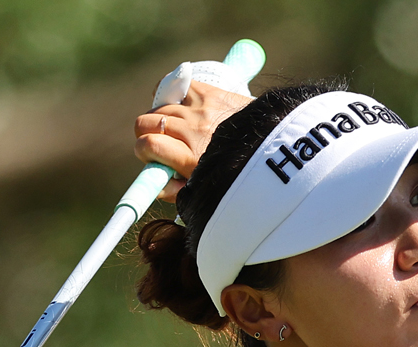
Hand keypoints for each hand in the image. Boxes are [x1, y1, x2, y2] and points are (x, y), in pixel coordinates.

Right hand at [133, 81, 252, 202]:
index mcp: (192, 160)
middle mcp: (195, 131)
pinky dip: (171, 93)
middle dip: (147, 133)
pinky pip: (174, 83)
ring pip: (159, 105)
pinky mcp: (210, 92)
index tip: (150, 155)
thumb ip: (174, 191)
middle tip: (160, 142)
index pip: (147, 144)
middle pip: (145, 122)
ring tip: (175, 127)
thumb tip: (154, 182)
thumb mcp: (204, 193)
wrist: (274, 147)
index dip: (143, 150)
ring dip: (161, 117)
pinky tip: (178, 104)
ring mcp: (202, 109)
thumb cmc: (236, 174)